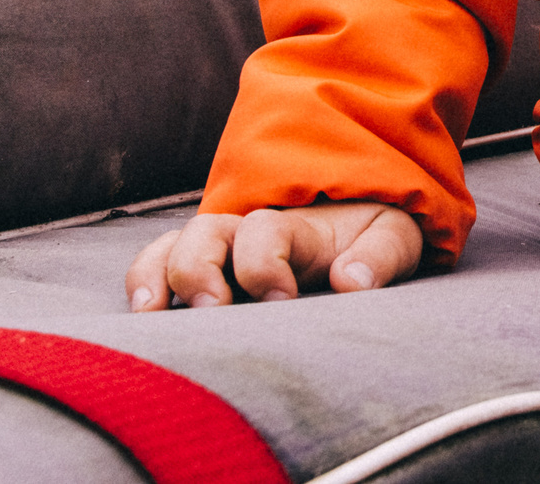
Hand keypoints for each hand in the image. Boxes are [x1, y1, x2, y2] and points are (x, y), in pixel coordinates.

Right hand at [124, 202, 421, 310]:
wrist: (364, 226)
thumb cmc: (376, 237)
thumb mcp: (395, 238)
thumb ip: (379, 256)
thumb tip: (351, 282)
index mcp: (296, 224)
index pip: (264, 232)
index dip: (264, 265)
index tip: (282, 301)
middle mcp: (247, 232)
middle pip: (205, 233)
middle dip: (201, 270)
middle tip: (216, 311)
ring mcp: (221, 251)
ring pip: (173, 247)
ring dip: (156, 275)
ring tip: (152, 313)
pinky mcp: (206, 273)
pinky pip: (159, 266)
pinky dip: (144, 282)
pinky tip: (144, 315)